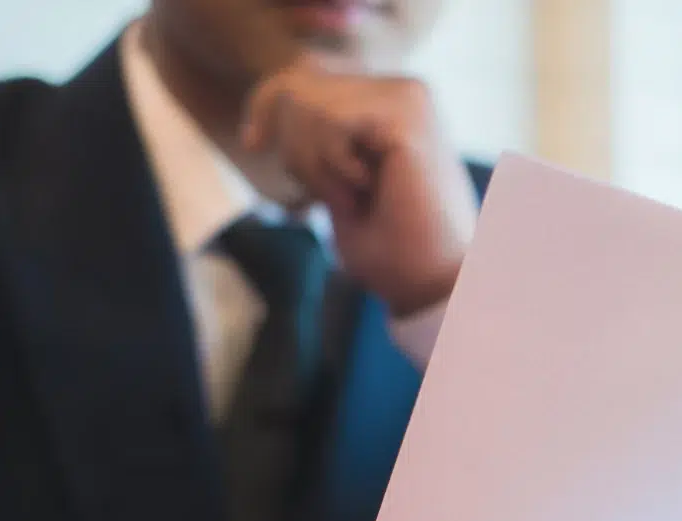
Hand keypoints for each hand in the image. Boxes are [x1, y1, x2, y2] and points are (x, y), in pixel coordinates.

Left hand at [241, 63, 476, 315]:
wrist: (429, 284)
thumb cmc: (390, 249)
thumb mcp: (334, 183)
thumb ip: (316, 137)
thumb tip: (284, 95)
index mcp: (389, 104)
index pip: (306, 76)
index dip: (266, 103)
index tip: (252, 144)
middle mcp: (402, 92)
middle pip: (298, 87)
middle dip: (296, 151)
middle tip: (334, 199)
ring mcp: (408, 98)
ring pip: (309, 104)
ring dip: (318, 167)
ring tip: (356, 199)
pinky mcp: (408, 115)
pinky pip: (332, 122)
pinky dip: (335, 168)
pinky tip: (368, 190)